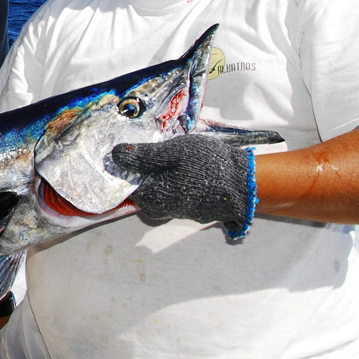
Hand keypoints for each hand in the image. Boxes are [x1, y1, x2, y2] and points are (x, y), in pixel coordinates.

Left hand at [112, 135, 254, 236]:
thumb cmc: (206, 166)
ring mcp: (175, 210)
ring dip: (159, 173)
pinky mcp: (189, 208)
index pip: (124, 183)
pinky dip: (173, 180)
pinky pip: (172, 193)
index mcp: (150, 196)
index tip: (130, 148)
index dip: (125, 165)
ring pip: (157, 189)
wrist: (243, 184)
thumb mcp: (171, 152)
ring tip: (170, 155)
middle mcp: (159, 208)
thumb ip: (142, 155)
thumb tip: (114, 155)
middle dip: (142, 169)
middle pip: (140, 187)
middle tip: (154, 148)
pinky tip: (182, 167)